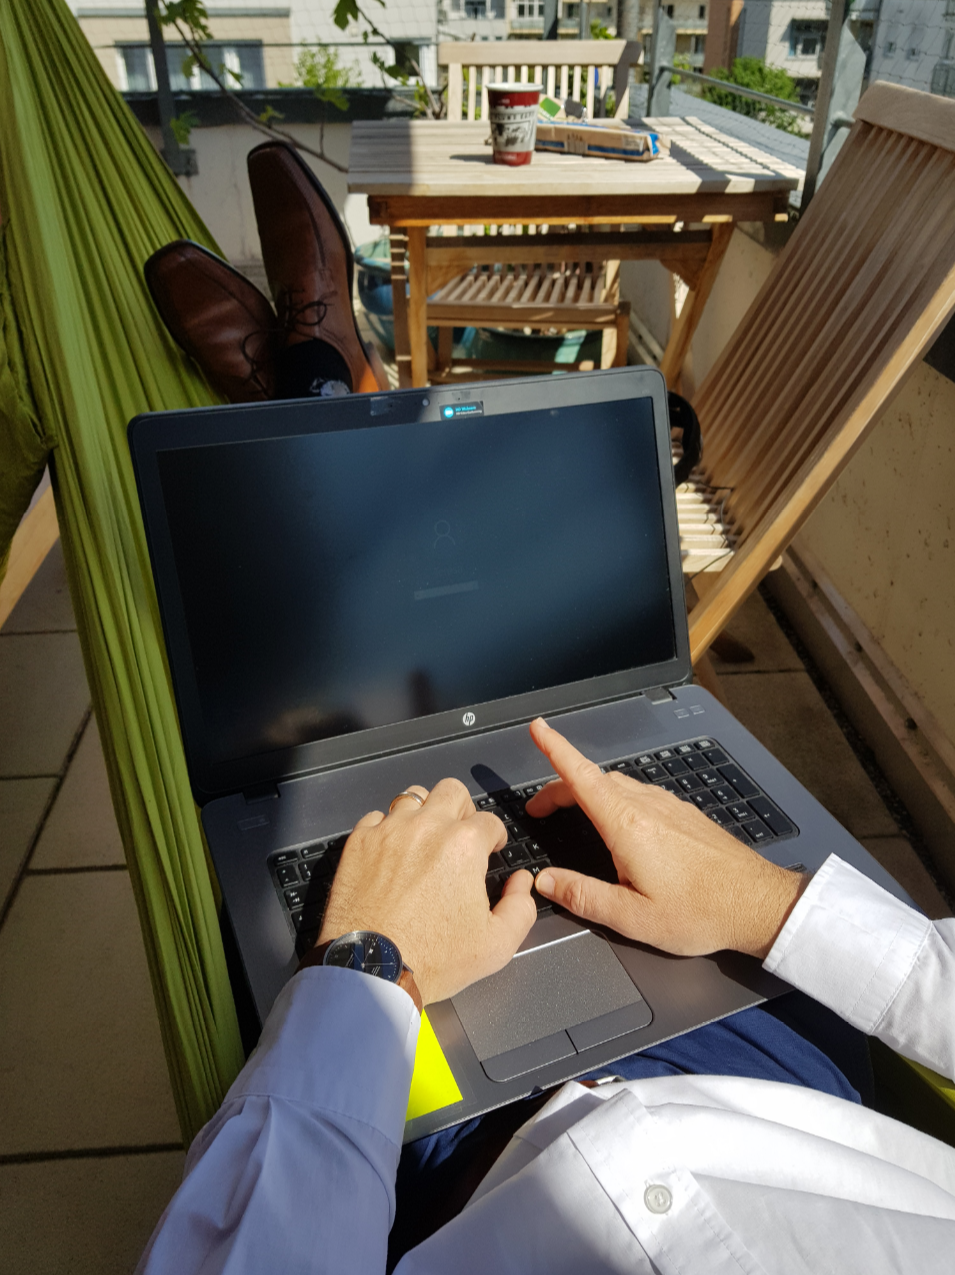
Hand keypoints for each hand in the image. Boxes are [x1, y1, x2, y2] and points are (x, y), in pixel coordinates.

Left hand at [316, 780, 536, 1005]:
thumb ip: (521, 907)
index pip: (490, 821)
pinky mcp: (359, 842)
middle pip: (452, 791)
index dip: (494, 837)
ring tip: (424, 838)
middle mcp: (427, 827)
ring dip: (423, 812)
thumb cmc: (430, 958)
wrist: (372, 968)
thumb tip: (521, 882)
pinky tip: (390, 852)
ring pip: (412, 796)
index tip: (490, 849)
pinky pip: (376, 818)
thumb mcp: (497, 945)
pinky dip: (386, 829)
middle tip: (460, 835)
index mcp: (464, 845)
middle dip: (462, 810)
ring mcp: (389, 831)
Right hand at [525, 719, 808, 958]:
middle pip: (593, 779)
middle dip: (560, 786)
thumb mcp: (632, 917)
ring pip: (617, 785)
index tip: (538, 728)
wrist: (758, 904)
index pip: (580, 775)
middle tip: (540, 809)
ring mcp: (669, 806)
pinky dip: (615, 799)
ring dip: (588, 792)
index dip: (555, 748)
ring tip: (572, 814)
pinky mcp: (684, 814)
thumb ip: (582, 896)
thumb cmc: (700, 911)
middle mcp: (647, 806)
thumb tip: (544, 881)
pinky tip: (617, 824)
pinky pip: (640, 794)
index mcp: (627, 825)